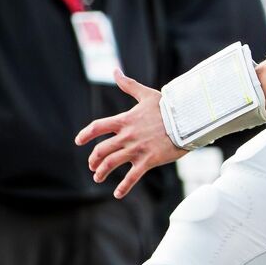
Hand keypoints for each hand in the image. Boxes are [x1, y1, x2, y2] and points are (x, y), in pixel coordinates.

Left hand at [75, 72, 184, 198]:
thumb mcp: (146, 94)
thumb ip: (128, 84)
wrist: (187, 120)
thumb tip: (115, 70)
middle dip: (93, 159)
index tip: (78, 142)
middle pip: (100, 150)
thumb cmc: (168, 107)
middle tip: (92, 165)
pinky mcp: (148, 161)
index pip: (97, 127)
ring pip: (111, 164)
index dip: (85, 135)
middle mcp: (127, 136)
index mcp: (124, 120)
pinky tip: (117, 194)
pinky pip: (131, 177)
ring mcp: (136, 149)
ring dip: (101, 172)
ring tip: (98, 177)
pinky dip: (123, 187)